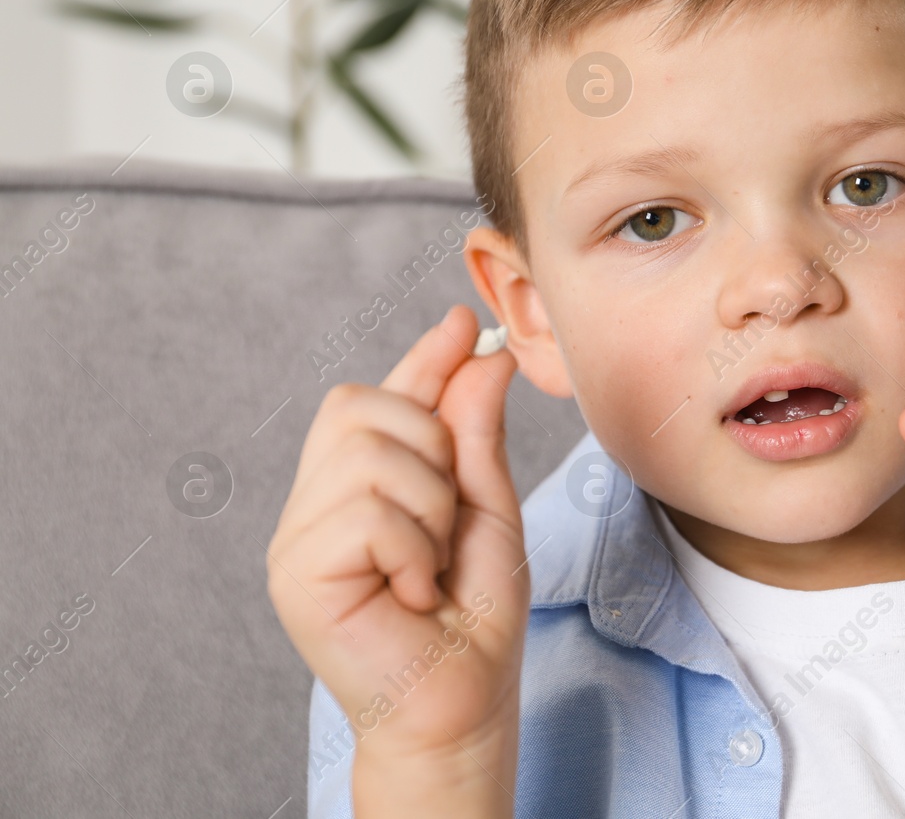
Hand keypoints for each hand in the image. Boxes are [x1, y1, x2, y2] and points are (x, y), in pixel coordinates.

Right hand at [267, 305, 530, 766]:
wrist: (464, 701)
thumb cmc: (474, 616)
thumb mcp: (488, 508)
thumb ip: (475, 434)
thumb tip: (480, 354)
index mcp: (360, 484)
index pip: (380, 397)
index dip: (421, 357)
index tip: (462, 323)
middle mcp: (317, 502)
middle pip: (361, 405)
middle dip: (432, 447)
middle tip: (448, 523)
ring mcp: (298, 536)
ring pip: (370, 453)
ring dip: (429, 506)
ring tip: (431, 566)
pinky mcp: (295, 574)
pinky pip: (367, 512)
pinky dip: (412, 548)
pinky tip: (413, 593)